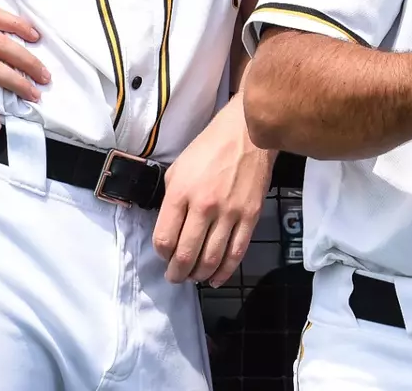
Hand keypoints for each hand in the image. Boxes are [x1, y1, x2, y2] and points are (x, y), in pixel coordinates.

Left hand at [155, 99, 275, 286]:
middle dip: (177, 273)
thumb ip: (172, 201)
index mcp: (181, 193)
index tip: (164, 255)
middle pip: (186, 255)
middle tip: (175, 277)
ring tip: (194, 277)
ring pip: (211, 258)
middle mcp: (204, 206)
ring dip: (199, 274)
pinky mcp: (251, 216)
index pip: (164, 240)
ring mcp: (230, 213)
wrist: (247, 134)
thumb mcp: (178, 169)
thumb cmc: (209, 148)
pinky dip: (225, 270)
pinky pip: (236, 252)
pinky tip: (216, 277)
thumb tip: (171, 229)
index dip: (161, 255)